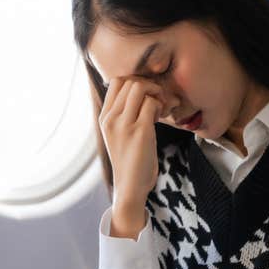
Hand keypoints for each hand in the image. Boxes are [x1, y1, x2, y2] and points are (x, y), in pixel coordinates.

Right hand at [99, 76, 164, 238]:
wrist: (130, 188)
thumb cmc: (130, 161)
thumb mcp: (120, 134)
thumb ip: (124, 115)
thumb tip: (141, 94)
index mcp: (104, 117)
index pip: (116, 81)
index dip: (136, 81)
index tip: (147, 96)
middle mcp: (110, 118)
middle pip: (129, 81)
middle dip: (149, 85)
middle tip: (159, 100)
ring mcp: (123, 125)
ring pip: (140, 88)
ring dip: (156, 93)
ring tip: (161, 109)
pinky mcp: (140, 132)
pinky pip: (151, 104)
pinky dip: (161, 106)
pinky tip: (163, 117)